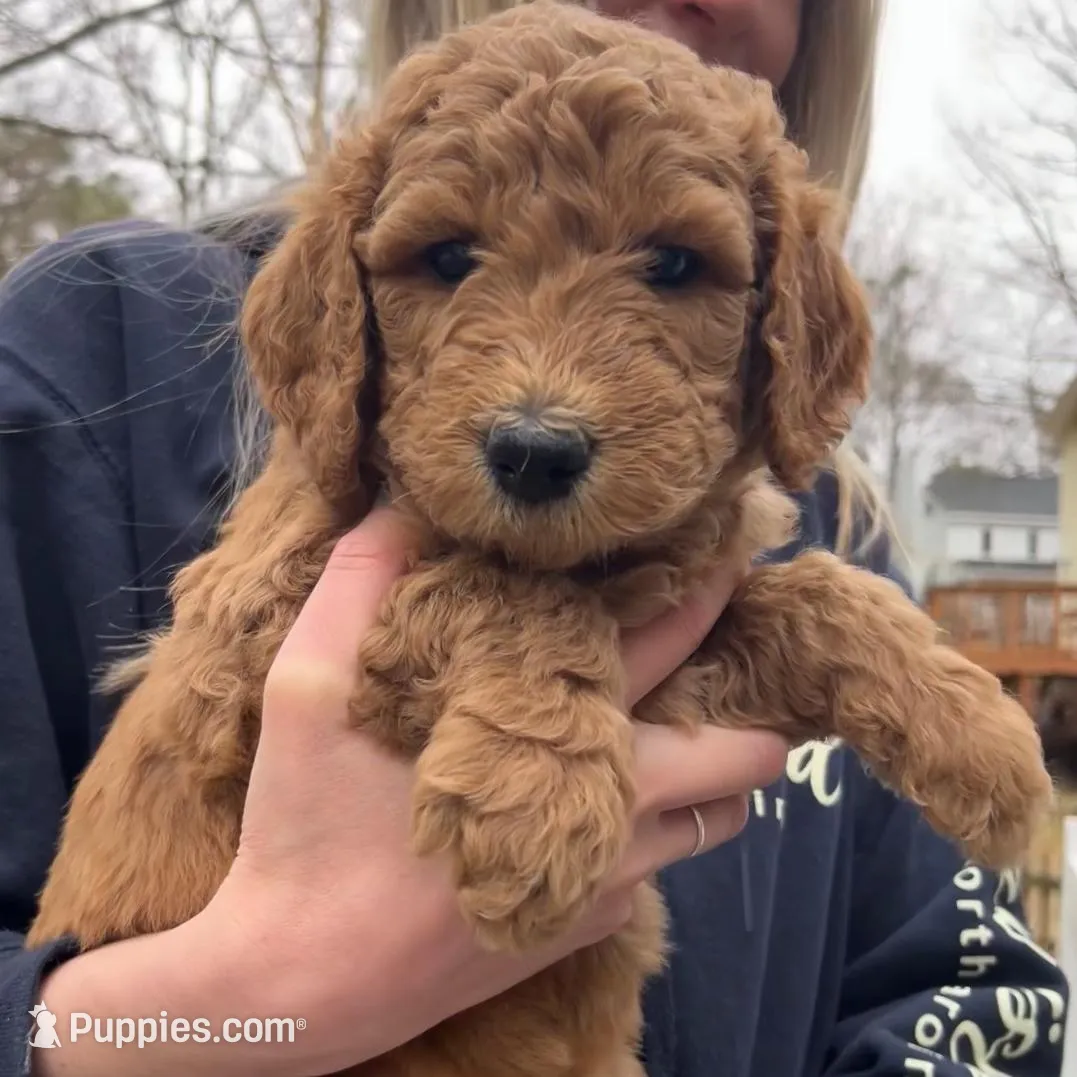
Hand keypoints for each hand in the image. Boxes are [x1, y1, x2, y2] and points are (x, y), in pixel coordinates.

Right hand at [32, 505, 786, 1076]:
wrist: (302, 983)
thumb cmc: (308, 826)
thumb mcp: (307, 686)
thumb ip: (359, 583)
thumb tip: (401, 503)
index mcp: (558, 735)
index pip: (668, 642)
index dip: (711, 591)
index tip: (735, 553)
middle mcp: (609, 812)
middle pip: (741, 754)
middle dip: (750, 700)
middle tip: (722, 656)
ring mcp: (606, 881)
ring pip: (715, 820)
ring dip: (713, 772)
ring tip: (673, 726)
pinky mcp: (585, 930)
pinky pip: (660, 870)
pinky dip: (660, 827)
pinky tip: (603, 798)